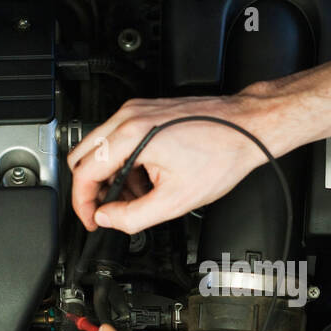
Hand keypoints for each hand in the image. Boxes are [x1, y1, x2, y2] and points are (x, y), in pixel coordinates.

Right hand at [67, 92, 283, 233]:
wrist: (247, 127)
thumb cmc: (222, 153)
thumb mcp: (176, 200)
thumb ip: (133, 216)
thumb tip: (108, 219)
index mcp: (131, 136)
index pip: (84, 172)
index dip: (82, 204)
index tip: (91, 219)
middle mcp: (129, 117)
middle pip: (83, 157)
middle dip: (92, 189)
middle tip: (108, 211)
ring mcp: (137, 111)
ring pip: (101, 148)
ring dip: (111, 177)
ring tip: (138, 197)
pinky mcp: (147, 112)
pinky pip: (119, 139)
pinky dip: (125, 163)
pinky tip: (147, 179)